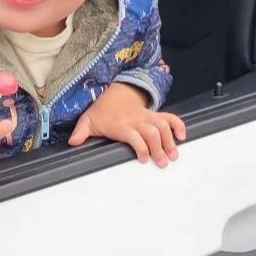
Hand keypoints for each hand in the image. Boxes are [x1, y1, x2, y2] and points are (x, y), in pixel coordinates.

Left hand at [68, 84, 186, 167]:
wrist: (112, 92)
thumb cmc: (100, 111)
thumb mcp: (87, 120)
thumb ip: (80, 132)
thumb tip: (72, 142)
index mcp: (119, 123)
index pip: (133, 134)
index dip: (140, 147)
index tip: (144, 159)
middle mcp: (135, 119)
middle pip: (151, 132)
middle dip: (159, 147)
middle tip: (164, 163)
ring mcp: (146, 116)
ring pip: (162, 125)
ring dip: (170, 140)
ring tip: (174, 155)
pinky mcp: (153, 114)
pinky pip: (168, 116)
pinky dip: (178, 124)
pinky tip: (182, 135)